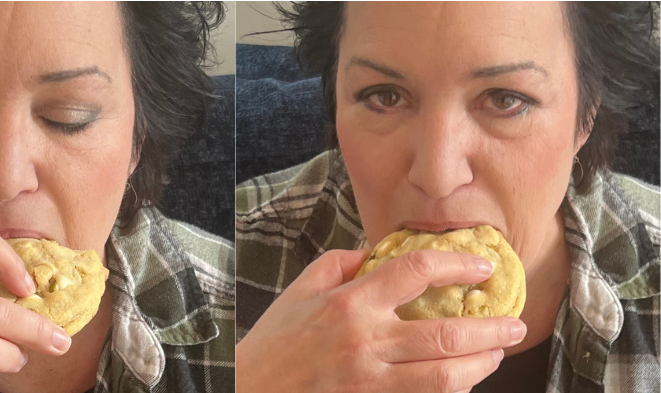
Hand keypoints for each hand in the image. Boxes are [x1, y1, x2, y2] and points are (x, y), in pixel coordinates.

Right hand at [235, 250, 526, 392]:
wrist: (250, 389)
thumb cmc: (272, 342)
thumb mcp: (298, 291)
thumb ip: (339, 265)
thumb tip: (377, 252)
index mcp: (348, 303)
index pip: (415, 271)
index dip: (457, 264)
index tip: (481, 266)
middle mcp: (365, 341)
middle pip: (445, 333)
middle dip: (490, 328)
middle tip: (513, 323)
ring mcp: (370, 380)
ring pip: (444, 376)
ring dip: (480, 364)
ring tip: (497, 353)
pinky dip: (451, 391)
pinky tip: (463, 381)